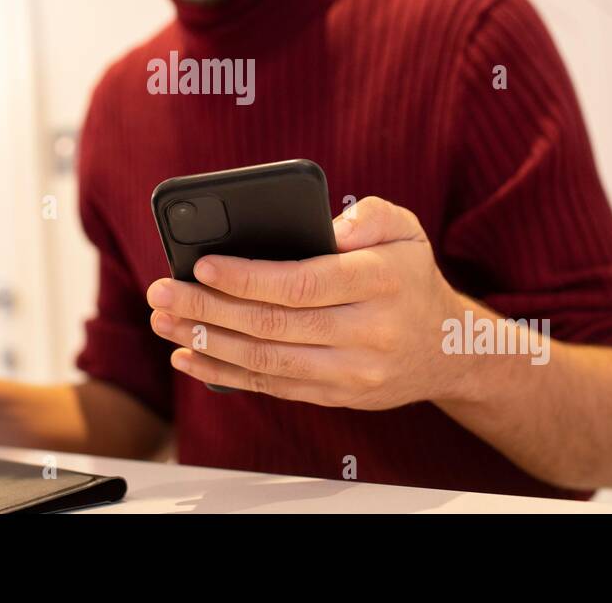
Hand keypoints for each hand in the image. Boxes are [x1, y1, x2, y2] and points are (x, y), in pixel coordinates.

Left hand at [146, 196, 470, 408]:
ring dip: (207, 344)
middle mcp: (367, 332)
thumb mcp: (405, 229)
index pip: (302, 283)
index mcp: (380, 282)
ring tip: (165, 323)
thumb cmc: (409, 277)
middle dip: (208, 310)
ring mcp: (352, 372)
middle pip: (273, 325)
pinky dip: (224, 374)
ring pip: (266, 361)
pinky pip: (273, 387)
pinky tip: (190, 356)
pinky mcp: (337, 397)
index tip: (202, 265)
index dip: (247, 278)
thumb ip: (369, 215)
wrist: (449, 349)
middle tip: (162, 293)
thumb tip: (327, 225)